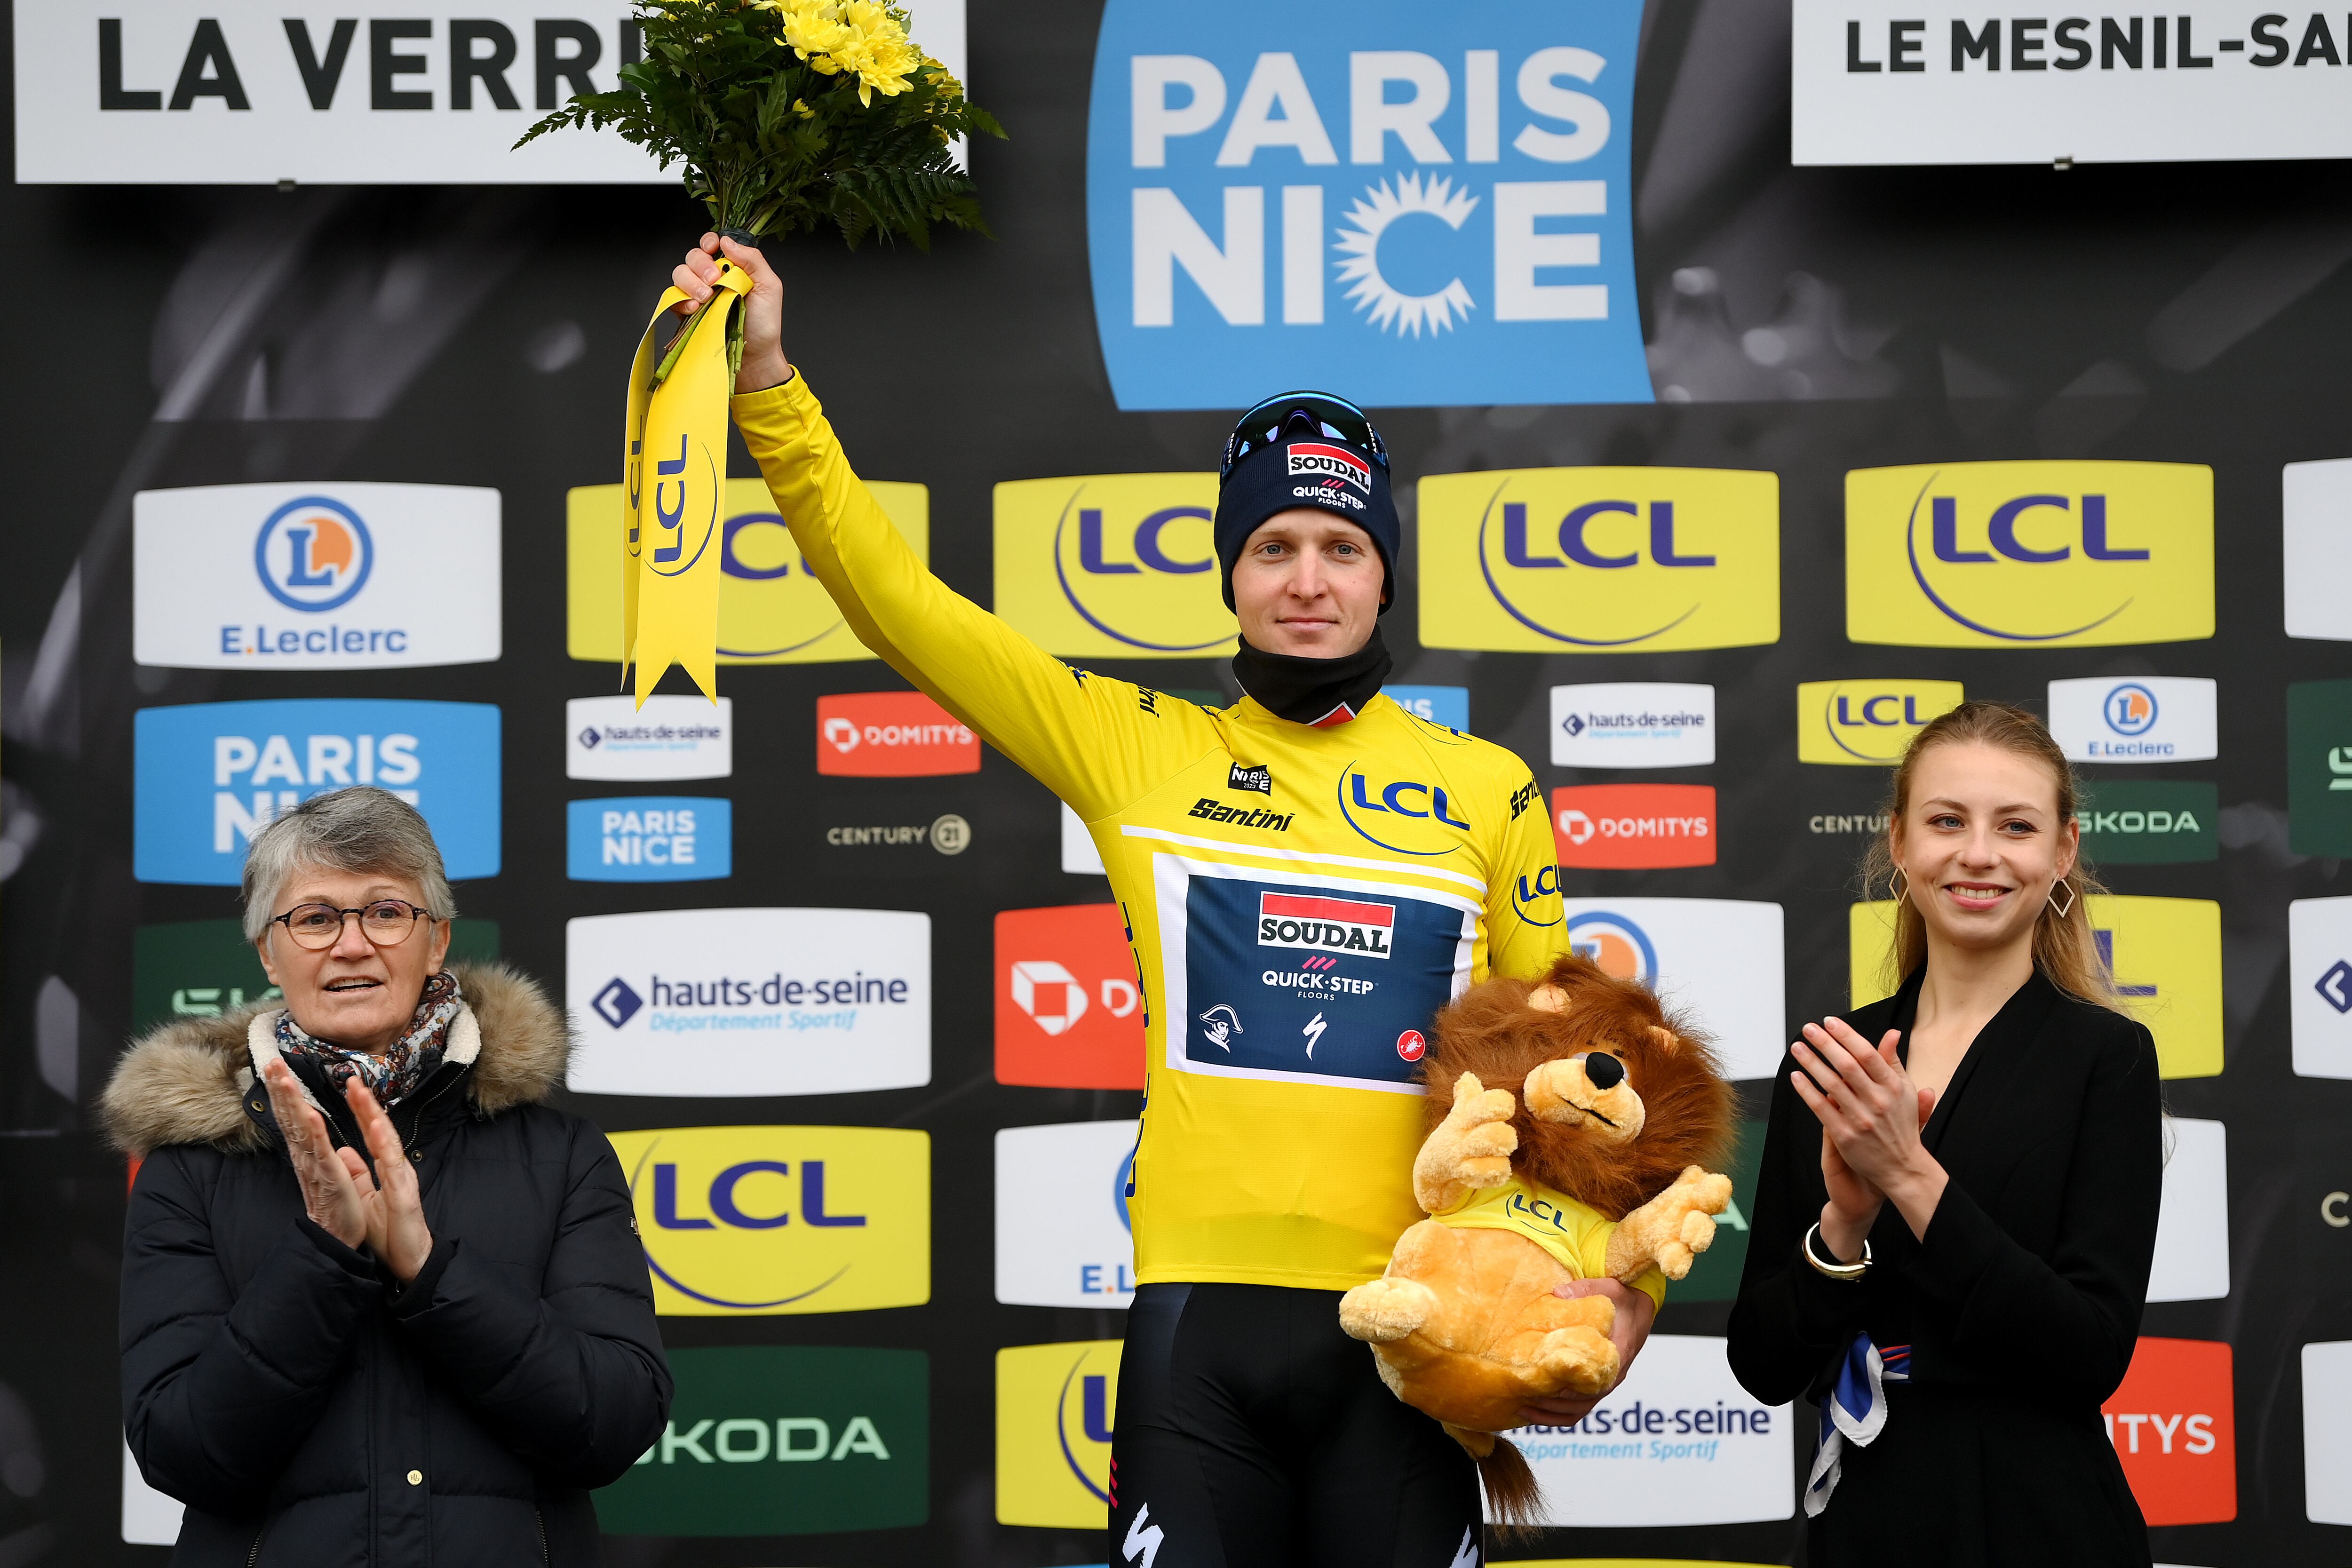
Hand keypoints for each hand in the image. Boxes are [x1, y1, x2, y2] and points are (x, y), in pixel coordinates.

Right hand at [263, 1058, 364, 1248]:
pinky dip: (314, 1133)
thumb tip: (317, 1131)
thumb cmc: (336, 1206)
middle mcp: (305, 1157)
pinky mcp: (329, 1179)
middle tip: (271, 1061)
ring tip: (283, 1078)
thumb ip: (322, 1150)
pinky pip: (320, 1152)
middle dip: (281, 1089)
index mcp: (308, 1154)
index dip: (284, 1093)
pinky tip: (309, 1114)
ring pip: (300, 1129)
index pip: (293, 1117)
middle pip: (289, 1117)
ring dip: (292, 1103)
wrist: (338, 1240)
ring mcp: (315, 1167)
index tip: (276, 1067)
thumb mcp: (329, 1170)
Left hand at [339, 1077, 434, 1285]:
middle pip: (380, 1130)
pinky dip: (385, 1145)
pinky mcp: (404, 1194)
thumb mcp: (367, 1197)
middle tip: (352, 1080)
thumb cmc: (390, 1232)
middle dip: (367, 1105)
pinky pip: (393, 1166)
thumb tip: (345, 1151)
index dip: (361, 1109)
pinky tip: (376, 1128)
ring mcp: (402, 1179)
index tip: (349, 1087)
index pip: (371, 1132)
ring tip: (363, 1096)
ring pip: (389, 1142)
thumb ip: (359, 1173)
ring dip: (375, 1117)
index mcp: (387, 1167)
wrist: (410, 1261)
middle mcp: (396, 1168)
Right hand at [671, 232, 788, 392]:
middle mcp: (712, 278)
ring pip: (680, 274)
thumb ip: (752, 260)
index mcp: (731, 268)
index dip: (708, 242)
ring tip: (706, 298)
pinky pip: (673, 298)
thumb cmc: (764, 324)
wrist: (755, 356)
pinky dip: (681, 300)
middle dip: (701, 265)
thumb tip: (727, 240)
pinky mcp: (687, 312)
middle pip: (693, 257)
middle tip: (714, 280)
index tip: (712, 249)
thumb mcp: (769, 286)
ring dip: (691, 282)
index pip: (711, 245)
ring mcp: (698, 295)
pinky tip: (695, 308)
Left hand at [1516, 1278, 1655, 1425]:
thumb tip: (1557, 1294)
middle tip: (1524, 1397)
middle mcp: (1612, 1376)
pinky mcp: (1597, 1386)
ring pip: (1579, 1410)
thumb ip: (1585, 1290)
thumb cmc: (1622, 1301)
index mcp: (1616, 1356)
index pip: (1593, 1383)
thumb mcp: (1609, 1289)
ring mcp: (1605, 1384)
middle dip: (1553, 1404)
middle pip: (1582, 1403)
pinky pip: (1579, 1408)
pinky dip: (1559, 1414)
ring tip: (1523, 1410)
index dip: (1569, 1390)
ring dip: (1552, 1414)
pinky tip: (1537, 1411)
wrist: (1638, 1312)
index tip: (1544, 1387)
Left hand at [1791, 1017, 1946, 1241]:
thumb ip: (1894, 1062)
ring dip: (1811, 1063)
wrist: (1902, 1168)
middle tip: (1808, 1028)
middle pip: (1846, 1065)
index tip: (1829, 1021)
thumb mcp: (1905, 1092)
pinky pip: (1821, 1108)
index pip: (1867, 1054)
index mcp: (1894, 1087)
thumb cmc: (1902, 1125)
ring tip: (1797, 1047)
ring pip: (1831, 1084)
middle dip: (1825, 1043)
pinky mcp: (1845, 1136)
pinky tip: (1795, 1077)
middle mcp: (1878, 1101)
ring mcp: (1861, 1119)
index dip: (1846, 1035)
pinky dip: (1807, 1091)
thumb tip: (1892, 1033)